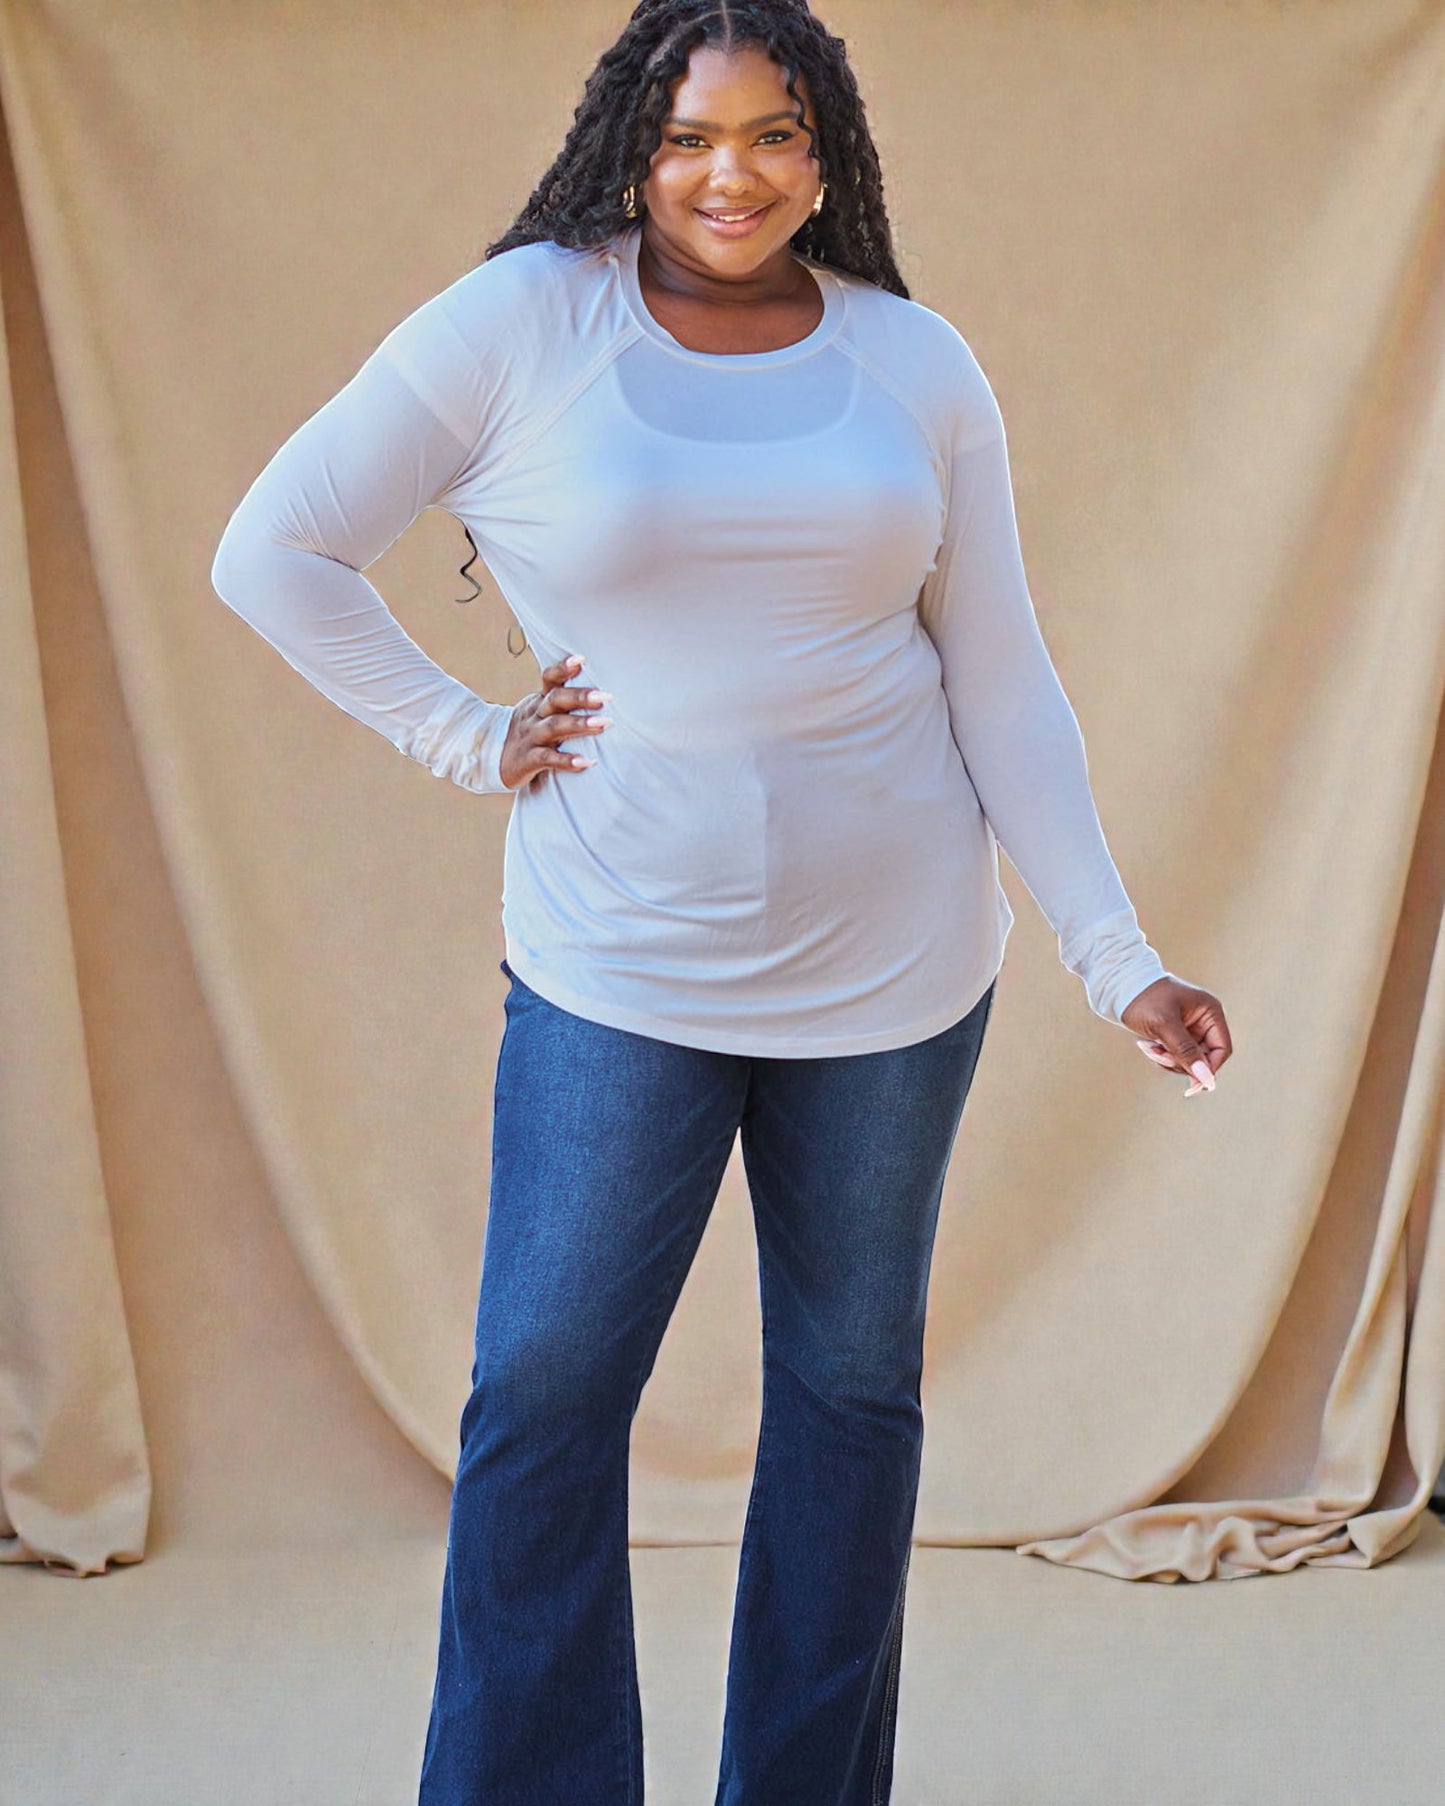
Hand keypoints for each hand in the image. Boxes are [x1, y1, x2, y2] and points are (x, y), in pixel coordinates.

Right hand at [499, 652, 611, 789]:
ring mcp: (532, 736)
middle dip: (580, 697)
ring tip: (604, 724)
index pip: (550, 679)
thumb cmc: (529, 733)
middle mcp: (535, 715)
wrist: (491, 759)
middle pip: (556, 700)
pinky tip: (586, 762)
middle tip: (605, 697)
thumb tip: (601, 692)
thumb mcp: (540, 711)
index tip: (581, 659)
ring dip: (579, 724)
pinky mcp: (528, 759)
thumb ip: (563, 701)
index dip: (563, 668)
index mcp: (539, 701)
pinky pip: (548, 759)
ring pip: (554, 726)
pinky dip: (566, 761)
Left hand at [1120, 975, 1230, 1097]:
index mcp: (1209, 1011)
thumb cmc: (1144, 998)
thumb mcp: (1165, 1025)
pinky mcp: (1175, 1034)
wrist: (1118, 987)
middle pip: (1204, 1057)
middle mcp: (1203, 1020)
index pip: (1221, 1049)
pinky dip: (1161, 1056)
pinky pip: (1175, 1055)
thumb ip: (1186, 1052)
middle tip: (1160, 1057)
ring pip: (1188, 1059)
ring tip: (1149, 1048)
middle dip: (1181, 1062)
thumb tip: (1206, 1079)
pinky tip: (1146, 1045)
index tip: (1194, 1085)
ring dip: (1168, 1060)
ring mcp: (1189, 1028)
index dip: (1210, 1068)